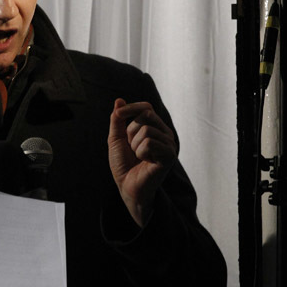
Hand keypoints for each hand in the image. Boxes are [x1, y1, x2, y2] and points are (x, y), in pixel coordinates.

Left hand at [107, 98, 177, 226]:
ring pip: (146, 130)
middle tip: (132, 148)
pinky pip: (150, 142)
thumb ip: (117, 120)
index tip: (118, 115)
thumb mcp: (116, 138)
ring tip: (138, 157)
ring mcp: (169, 144)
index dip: (131, 108)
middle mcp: (165, 133)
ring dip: (135, 145)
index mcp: (155, 127)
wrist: (127, 186)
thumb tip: (119, 100)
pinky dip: (141, 153)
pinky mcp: (170, 155)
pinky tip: (145, 162)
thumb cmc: (123, 164)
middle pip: (146, 116)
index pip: (146, 107)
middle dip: (131, 132)